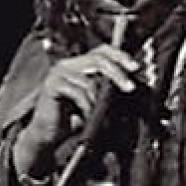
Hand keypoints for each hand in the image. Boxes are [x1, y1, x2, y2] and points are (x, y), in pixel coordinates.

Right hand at [10, 46, 142, 179]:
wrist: (49, 134)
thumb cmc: (73, 118)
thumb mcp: (96, 101)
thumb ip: (109, 90)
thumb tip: (132, 85)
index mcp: (80, 64)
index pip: (102, 51)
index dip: (120, 56)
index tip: (135, 67)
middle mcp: (68, 64)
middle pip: (98, 59)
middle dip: (118, 74)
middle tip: (130, 87)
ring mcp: (59, 72)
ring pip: (89, 80)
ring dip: (99, 101)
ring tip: (100, 115)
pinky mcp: (52, 84)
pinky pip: (78, 92)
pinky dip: (87, 107)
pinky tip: (87, 117)